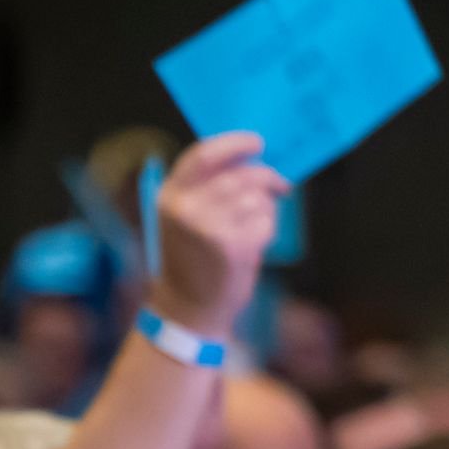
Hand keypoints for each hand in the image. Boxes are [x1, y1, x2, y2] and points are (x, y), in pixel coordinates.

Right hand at [143, 133, 283, 341]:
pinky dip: (268, 227)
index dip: (235, 143)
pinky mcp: (232, 246)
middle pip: (241, 174)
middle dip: (266, 177)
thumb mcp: (185, 216)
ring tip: (254, 222)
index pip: (203, 154)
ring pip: (257, 196)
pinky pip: (265, 221)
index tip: (258, 143)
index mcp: (170, 196)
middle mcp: (186, 209)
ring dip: (266, 206)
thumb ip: (207, 185)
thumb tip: (253, 157)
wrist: (188, 305)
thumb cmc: (192, 256)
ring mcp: (208, 228)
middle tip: (279, 185)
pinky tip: (253, 241)